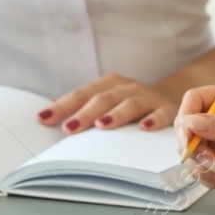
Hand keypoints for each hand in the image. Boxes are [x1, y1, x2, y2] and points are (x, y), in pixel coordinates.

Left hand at [38, 72, 175, 133]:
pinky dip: (153, 119)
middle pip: (103, 99)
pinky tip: (145, 128)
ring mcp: (147, 98)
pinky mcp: (167, 110)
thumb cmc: (129, 105)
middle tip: (68, 128)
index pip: (81, 95)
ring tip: (102, 126)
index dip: (62, 106)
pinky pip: (161, 113)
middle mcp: (126, 88)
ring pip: (130, 104)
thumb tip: (46, 115)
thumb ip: (80, 108)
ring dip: (115, 114)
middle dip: (84, 113)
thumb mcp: (106, 102)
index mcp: (108, 85)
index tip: (42, 118)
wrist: (171, 99)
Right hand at [175, 83, 214, 200]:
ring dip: (204, 168)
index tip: (188, 138)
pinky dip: (209, 178)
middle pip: (186, 128)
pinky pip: (197, 169)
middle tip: (212, 162)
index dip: (187, 117)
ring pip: (189, 152)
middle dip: (195, 150)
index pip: (194, 99)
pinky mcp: (214, 159)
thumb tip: (193, 121)